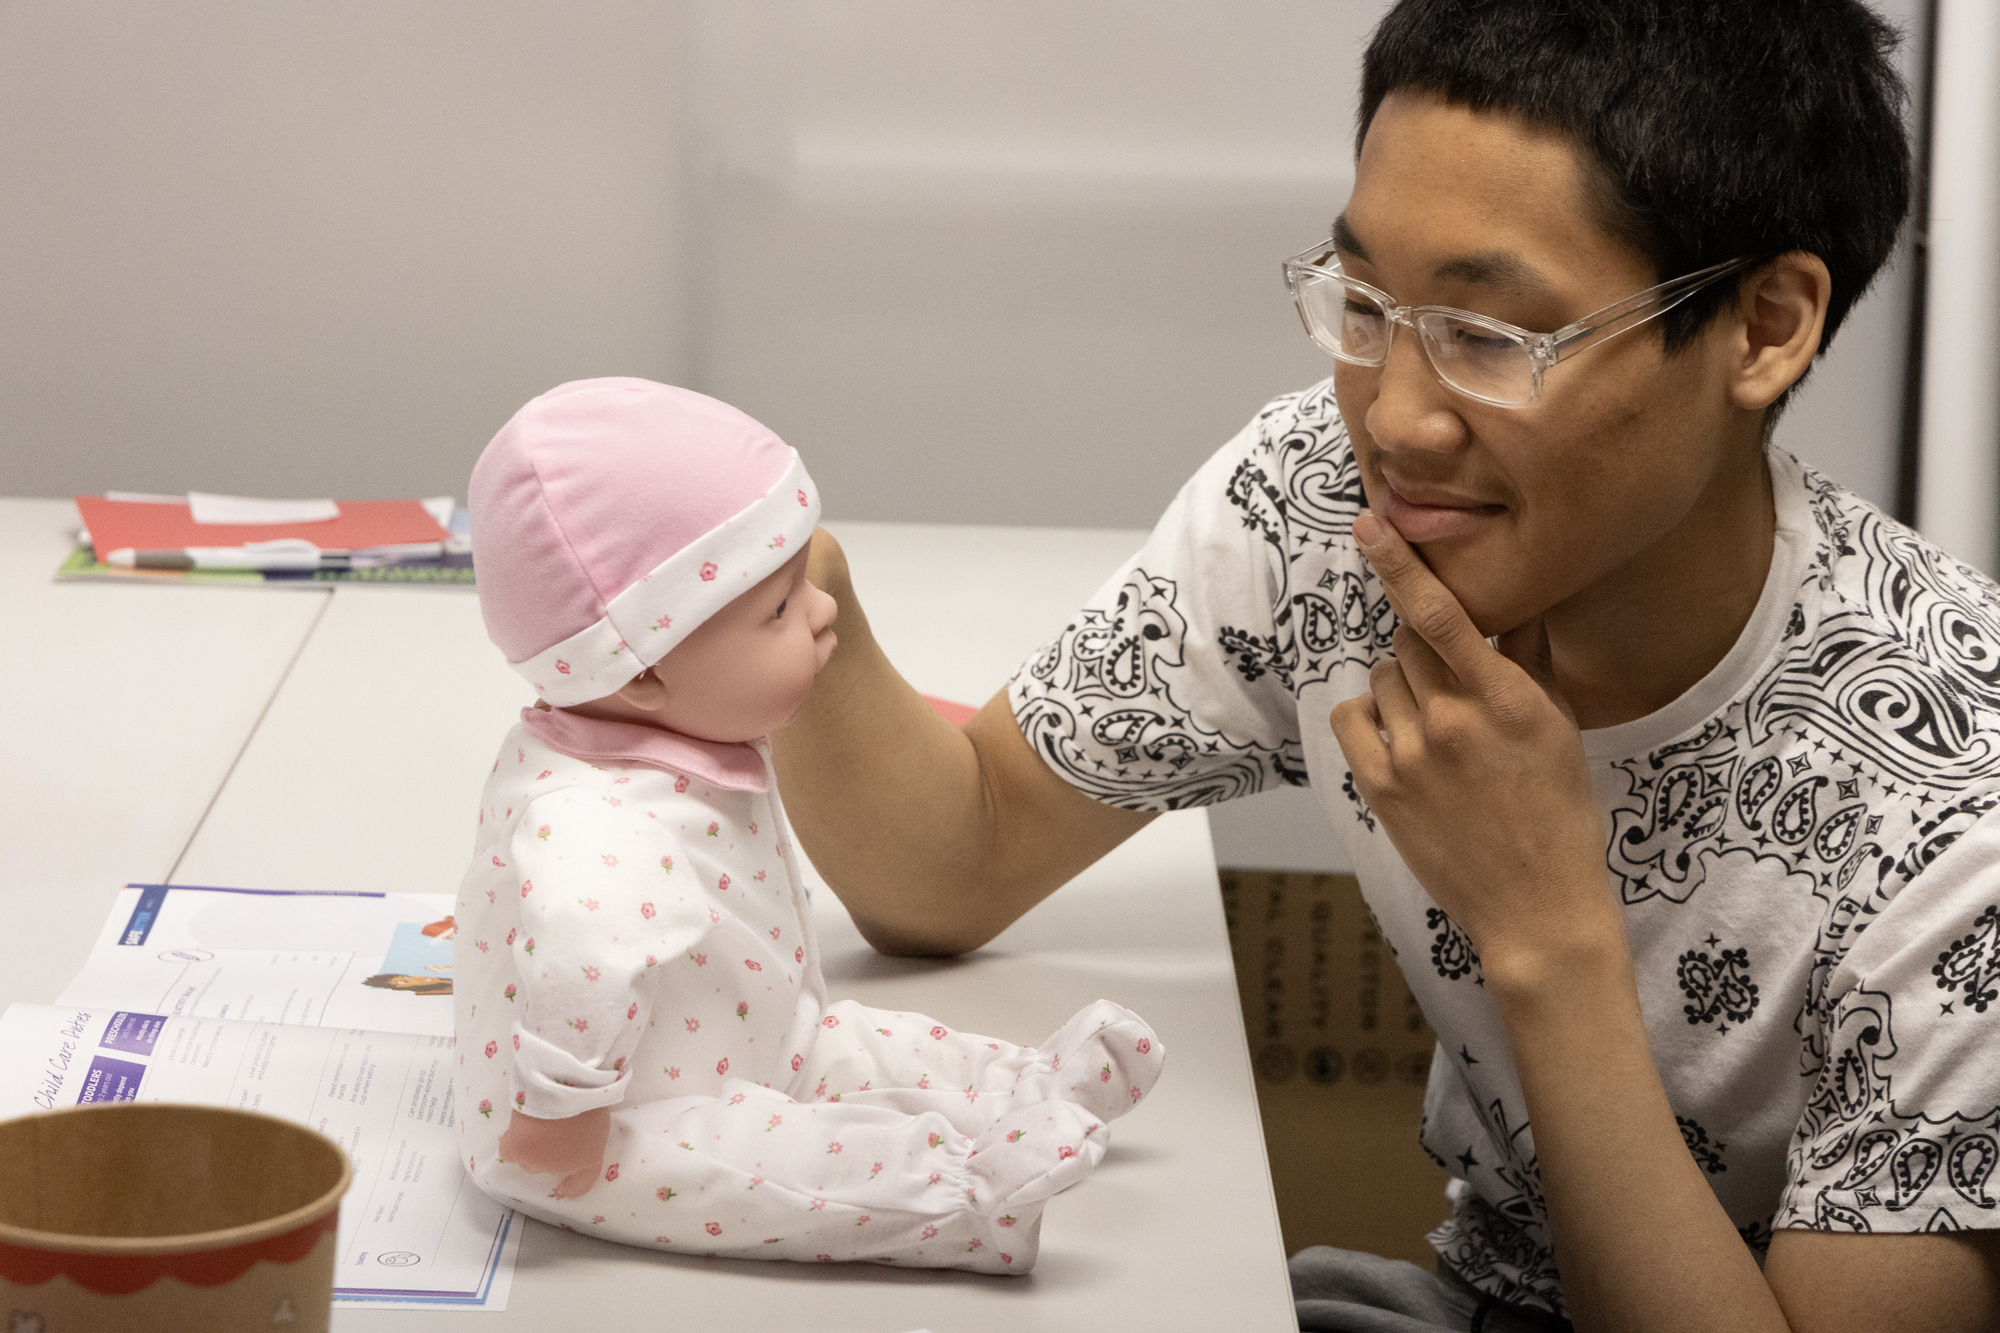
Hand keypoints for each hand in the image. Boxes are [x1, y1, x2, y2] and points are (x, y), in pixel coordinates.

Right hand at [497, 1106, 609, 1197]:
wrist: (563, 1086)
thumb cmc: (589, 1096)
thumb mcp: (601, 1117)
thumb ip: (590, 1134)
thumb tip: (578, 1135)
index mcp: (589, 1160)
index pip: (581, 1184)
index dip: (572, 1187)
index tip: (565, 1188)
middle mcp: (561, 1168)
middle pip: (550, 1167)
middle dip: (550, 1152)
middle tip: (552, 1129)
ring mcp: (537, 1161)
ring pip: (529, 1160)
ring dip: (531, 1146)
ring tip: (535, 1122)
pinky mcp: (516, 1150)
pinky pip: (509, 1153)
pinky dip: (511, 1143)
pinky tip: (515, 1131)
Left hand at [1329, 513, 1612, 971]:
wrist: (1536, 908)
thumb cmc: (1558, 815)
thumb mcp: (1558, 728)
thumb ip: (1530, 661)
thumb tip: (1517, 601)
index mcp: (1507, 700)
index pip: (1442, 615)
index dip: (1401, 564)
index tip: (1371, 524)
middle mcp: (1454, 721)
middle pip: (1409, 642)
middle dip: (1425, 648)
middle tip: (1452, 684)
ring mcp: (1410, 756)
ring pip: (1382, 678)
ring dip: (1402, 687)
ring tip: (1437, 727)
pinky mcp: (1379, 787)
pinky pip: (1353, 717)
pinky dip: (1370, 716)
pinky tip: (1400, 738)